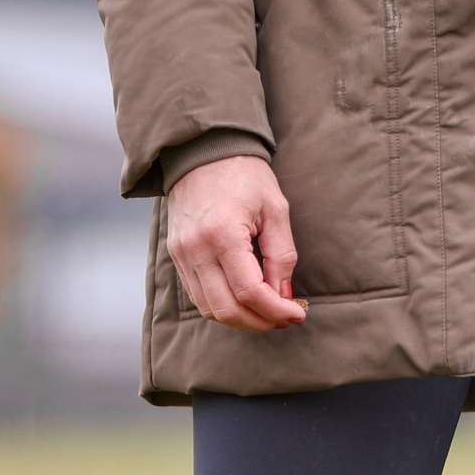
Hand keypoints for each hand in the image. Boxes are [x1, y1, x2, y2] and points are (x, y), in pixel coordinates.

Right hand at [166, 154, 306, 330]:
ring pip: (209, 309)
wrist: (202, 152)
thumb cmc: (244, 175)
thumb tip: (284, 296)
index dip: (276, 311)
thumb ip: (282, 257)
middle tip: (284, 319)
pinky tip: (245, 301)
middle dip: (260, 322)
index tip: (297, 314)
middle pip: (227, 309)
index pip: (250, 292)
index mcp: (222, 233)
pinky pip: (198, 296)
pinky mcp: (176, 255)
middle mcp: (196, 248)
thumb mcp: (276, 210)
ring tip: (267, 313)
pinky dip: (223, 306)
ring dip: (241, 320)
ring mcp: (182, 253)